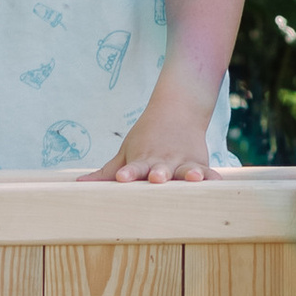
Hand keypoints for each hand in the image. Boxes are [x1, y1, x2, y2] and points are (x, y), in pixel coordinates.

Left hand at [83, 90, 217, 181]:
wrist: (177, 110)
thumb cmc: (146, 138)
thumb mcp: (126, 152)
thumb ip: (106, 172)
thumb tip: (78, 185)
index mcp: (142, 160)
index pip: (133, 168)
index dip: (128, 172)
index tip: (122, 177)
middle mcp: (162, 162)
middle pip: (160, 170)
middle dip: (158, 174)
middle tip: (156, 178)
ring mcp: (182, 162)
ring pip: (185, 170)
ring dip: (188, 174)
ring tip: (191, 177)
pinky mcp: (199, 163)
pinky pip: (207, 172)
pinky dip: (212, 177)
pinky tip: (217, 183)